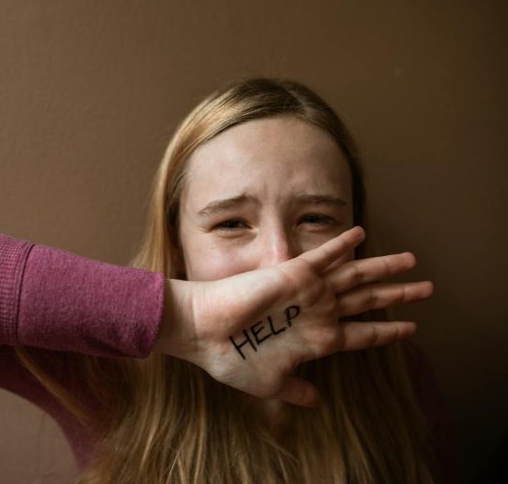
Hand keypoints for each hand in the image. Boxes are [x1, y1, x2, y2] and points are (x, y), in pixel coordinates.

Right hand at [157, 226, 432, 406]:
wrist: (204, 333)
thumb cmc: (233, 360)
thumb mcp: (271, 383)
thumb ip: (298, 390)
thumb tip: (317, 401)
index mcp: (317, 339)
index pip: (362, 334)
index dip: (388, 331)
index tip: (410, 329)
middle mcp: (318, 313)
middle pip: (367, 301)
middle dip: (399, 294)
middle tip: (428, 289)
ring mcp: (309, 293)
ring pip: (356, 276)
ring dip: (384, 267)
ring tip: (413, 260)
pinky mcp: (293, 275)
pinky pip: (324, 256)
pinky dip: (343, 244)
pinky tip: (361, 233)